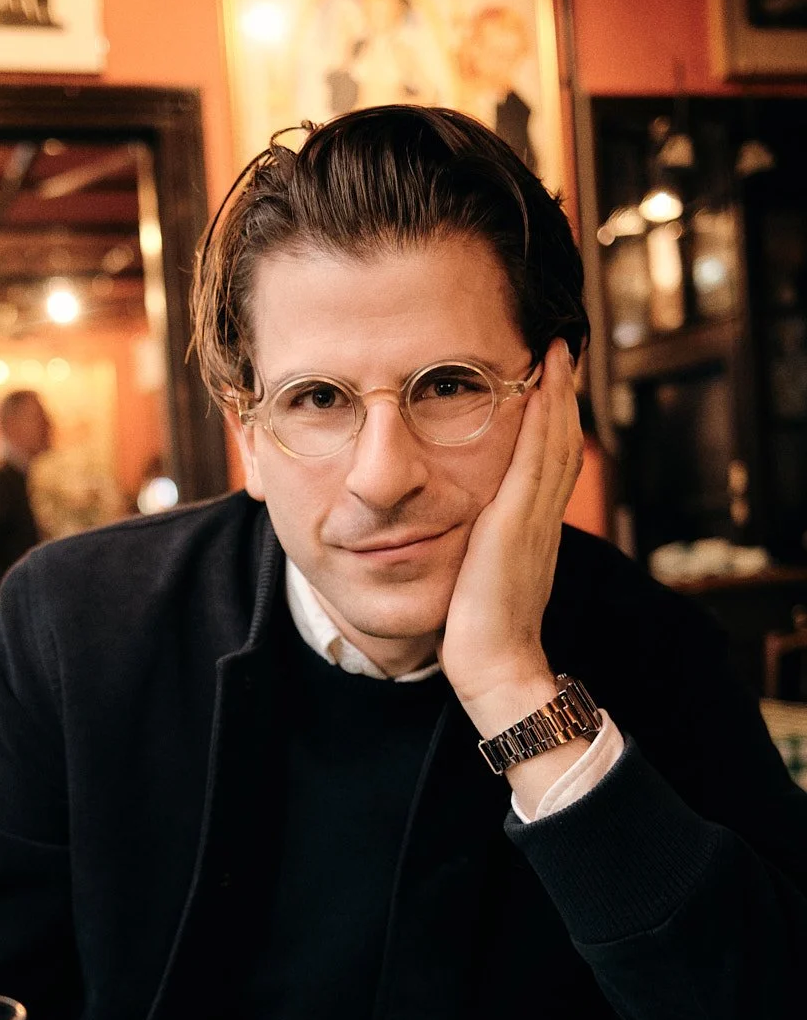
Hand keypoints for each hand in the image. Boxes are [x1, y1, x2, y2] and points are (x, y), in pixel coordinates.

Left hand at [439, 338, 582, 737]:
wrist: (494, 670)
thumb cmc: (478, 639)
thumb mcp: (478, 585)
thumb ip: (478, 557)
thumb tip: (459, 543)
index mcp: (532, 535)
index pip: (545, 466)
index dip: (550, 423)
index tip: (545, 384)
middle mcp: (541, 522)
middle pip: (558, 444)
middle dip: (560, 395)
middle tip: (560, 349)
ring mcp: (535, 521)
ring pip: (554, 443)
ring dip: (557, 393)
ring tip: (555, 351)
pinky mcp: (518, 523)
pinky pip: (535, 457)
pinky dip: (543, 418)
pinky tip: (539, 384)